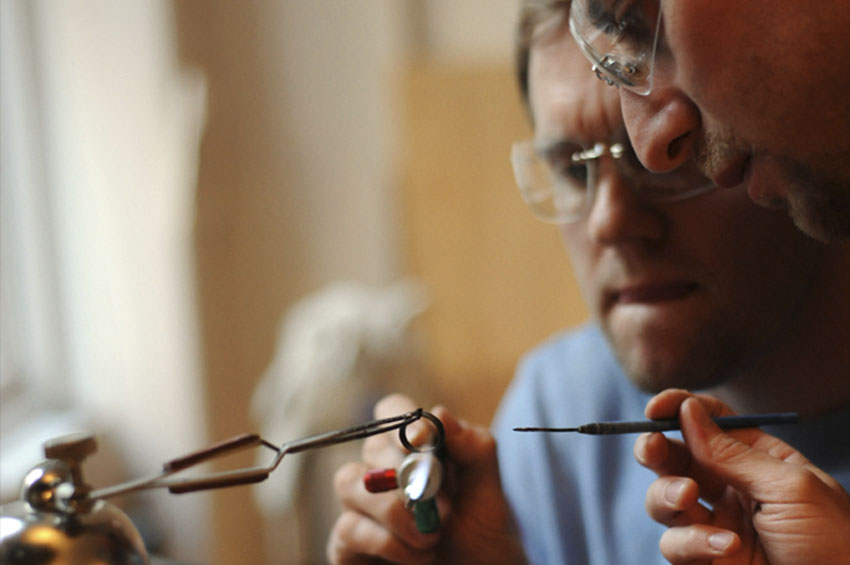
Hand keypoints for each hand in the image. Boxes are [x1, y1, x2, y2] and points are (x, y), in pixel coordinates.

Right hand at [326, 393, 525, 563]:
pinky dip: (386, 542)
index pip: (391, 410)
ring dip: (394, 510)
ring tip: (431, 537)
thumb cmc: (481, 532)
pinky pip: (347, 529)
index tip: (423, 443)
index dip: (403, 421)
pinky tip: (418, 557)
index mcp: (415, 448)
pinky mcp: (349, 544)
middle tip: (445, 508)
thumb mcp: (488, 489)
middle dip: (408, 475)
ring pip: (350, 482)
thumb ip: (473, 448)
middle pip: (372, 446)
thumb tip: (440, 413)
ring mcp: (361, 506)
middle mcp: (383, 471)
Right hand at [634, 389, 849, 563]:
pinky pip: (675, 545)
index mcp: (758, 460)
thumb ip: (733, 452)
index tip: (655, 410)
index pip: (711, 422)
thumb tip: (687, 409)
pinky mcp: (706, 560)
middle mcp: (732, 488)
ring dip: (666, 494)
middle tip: (651, 449)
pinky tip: (726, 548)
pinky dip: (691, 543)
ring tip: (686, 499)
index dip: (679, 410)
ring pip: (663, 499)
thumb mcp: (791, 488)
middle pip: (676, 456)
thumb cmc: (836, 544)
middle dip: (656, 449)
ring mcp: (716, 525)